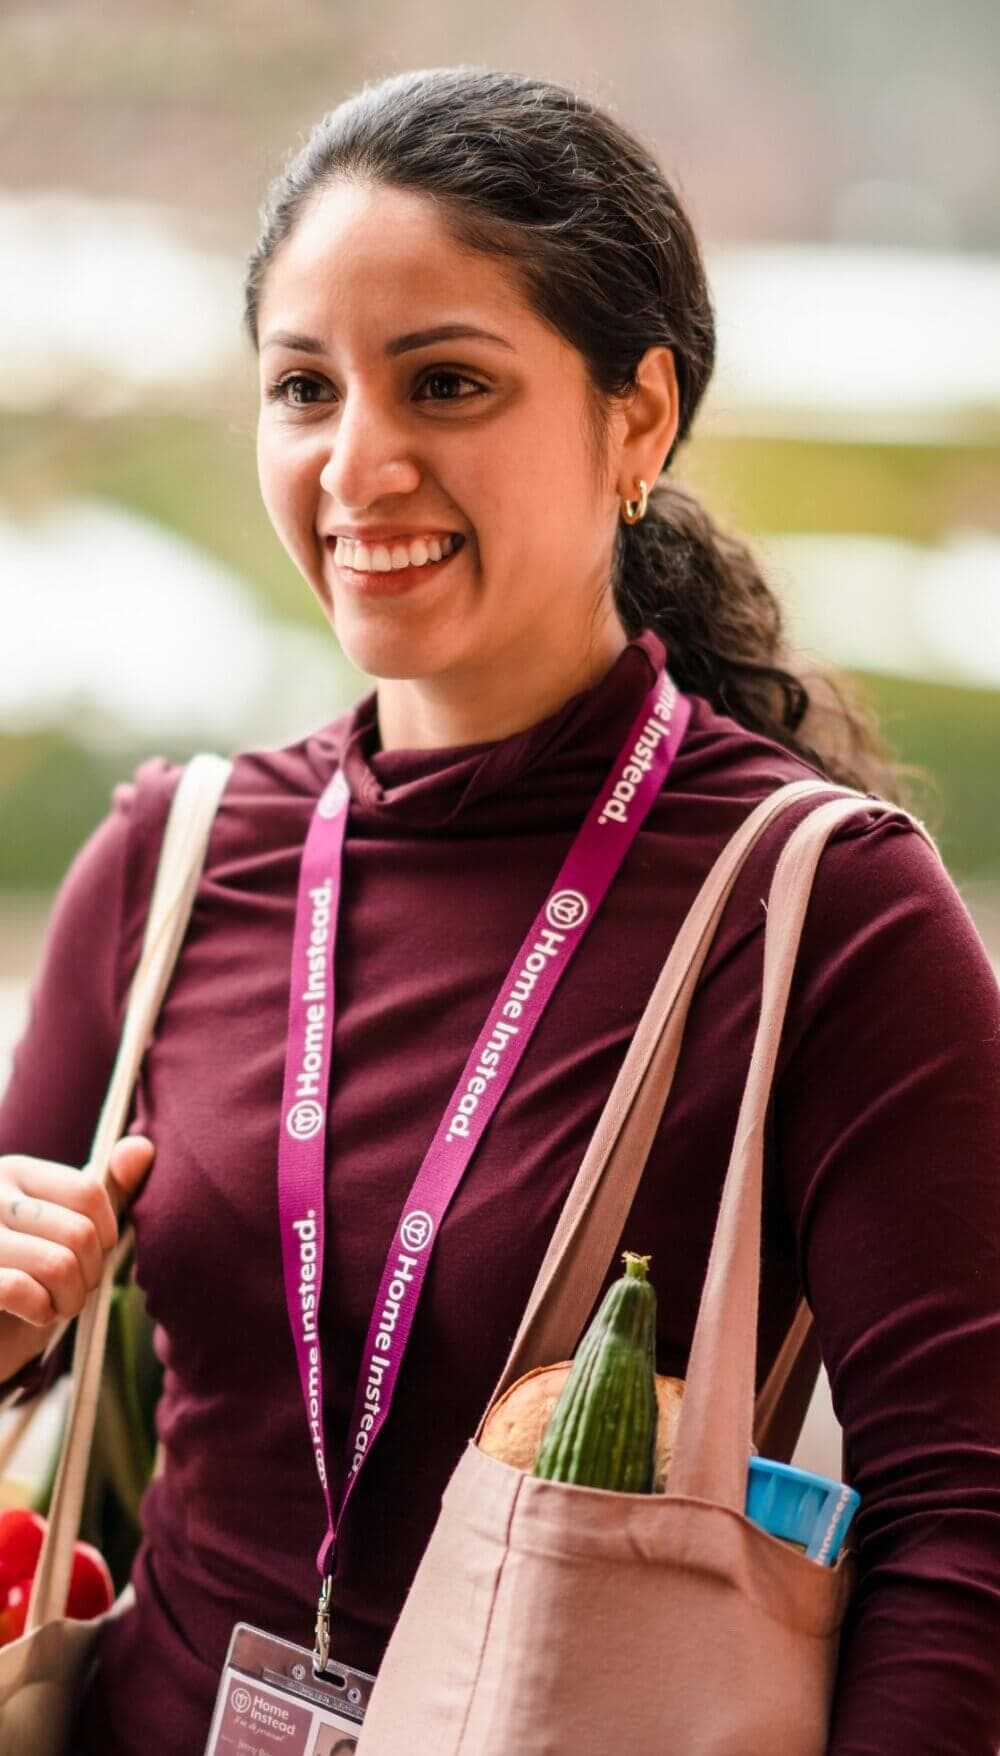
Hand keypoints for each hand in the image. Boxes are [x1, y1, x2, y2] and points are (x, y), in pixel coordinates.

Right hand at [0, 1138, 154, 1325]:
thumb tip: (142, 1146)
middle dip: (89, 1274)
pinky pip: (22, 1290)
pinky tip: (30, 1313)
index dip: (106, 1235)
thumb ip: (105, 1192)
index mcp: (16, 1173)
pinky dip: (40, 1311)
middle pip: (80, 1232)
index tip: (91, 1257)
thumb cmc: (28, 1278)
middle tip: (71, 1290)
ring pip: (58, 1265)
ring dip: (69, 1299)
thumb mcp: (68, 1231)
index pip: (90, 1192)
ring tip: (54, 1304)